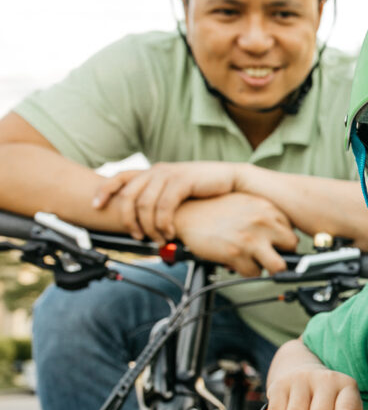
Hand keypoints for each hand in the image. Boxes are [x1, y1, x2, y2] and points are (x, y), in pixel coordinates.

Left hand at [93, 162, 240, 241]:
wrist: (231, 179)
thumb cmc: (204, 188)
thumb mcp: (176, 191)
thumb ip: (158, 198)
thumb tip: (142, 218)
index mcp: (152, 172)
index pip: (119, 177)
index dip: (104, 190)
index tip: (95, 206)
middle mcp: (157, 171)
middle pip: (129, 196)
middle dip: (128, 220)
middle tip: (136, 236)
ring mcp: (170, 175)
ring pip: (145, 204)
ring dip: (148, 227)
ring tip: (158, 239)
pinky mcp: (183, 181)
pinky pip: (165, 206)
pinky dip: (164, 223)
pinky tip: (170, 232)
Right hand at [173, 193, 297, 275]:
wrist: (186, 213)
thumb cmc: (214, 209)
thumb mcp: (246, 202)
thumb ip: (265, 214)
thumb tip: (281, 232)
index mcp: (267, 207)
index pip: (292, 230)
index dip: (283, 241)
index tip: (276, 245)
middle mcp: (263, 221)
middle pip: (292, 247)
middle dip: (282, 254)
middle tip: (269, 256)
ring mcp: (251, 238)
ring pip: (279, 266)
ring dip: (270, 269)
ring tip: (258, 264)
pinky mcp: (237, 254)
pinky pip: (254, 274)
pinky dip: (248, 273)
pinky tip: (239, 264)